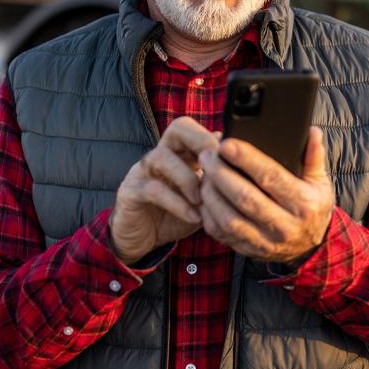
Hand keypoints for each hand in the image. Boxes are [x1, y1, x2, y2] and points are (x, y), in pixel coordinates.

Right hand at [109, 117, 217, 264]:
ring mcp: (142, 171)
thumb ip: (216, 181)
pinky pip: (153, 189)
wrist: (142, 241)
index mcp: (178, 153)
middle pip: (178, 127)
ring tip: (203, 201)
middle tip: (216, 168)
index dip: (213, 138)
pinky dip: (178, 203)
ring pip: (162, 156)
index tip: (230, 161)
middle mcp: (159, 155)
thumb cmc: (175, 215)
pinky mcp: (130, 192)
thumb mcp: (203, 199)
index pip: (194, 128)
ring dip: (188, 179)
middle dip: (201, 142)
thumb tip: (238, 160)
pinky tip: (194, 216)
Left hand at [198, 126, 334, 263]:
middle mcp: (285, 226)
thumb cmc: (312, 208)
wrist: (309, 248)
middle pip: (245, 197)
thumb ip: (314, 157)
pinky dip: (208, 213)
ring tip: (203, 174)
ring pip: (229, 218)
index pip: (271, 177)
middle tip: (207, 154)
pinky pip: (221, 233)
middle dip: (221, 173)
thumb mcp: (320, 183)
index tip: (226, 144)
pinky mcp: (248, 251)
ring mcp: (265, 242)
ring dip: (211, 194)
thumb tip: (312, 131)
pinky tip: (205, 196)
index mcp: (303, 204)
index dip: (246, 159)